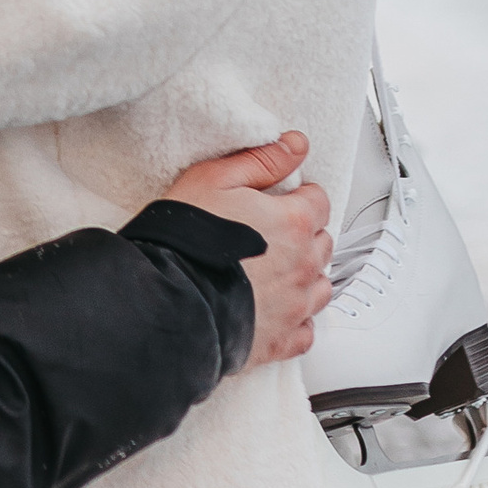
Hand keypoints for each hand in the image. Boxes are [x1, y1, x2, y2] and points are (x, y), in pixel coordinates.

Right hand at [167, 132, 332, 367]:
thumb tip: (295, 145)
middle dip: (304, 235)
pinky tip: (276, 310)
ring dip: (306, 277)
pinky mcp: (280, 342)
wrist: (165, 303)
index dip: (298, 197)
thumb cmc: (184, 242)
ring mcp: (295, 307)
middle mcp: (303, 265)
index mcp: (292, 223)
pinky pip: (306, 331)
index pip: (318, 200)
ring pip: (321, 287)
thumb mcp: (213, 180)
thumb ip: (260, 160)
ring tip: (276, 272)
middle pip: (322, 242)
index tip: (280, 201)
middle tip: (271, 234)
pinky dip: (297, 321)